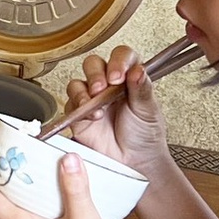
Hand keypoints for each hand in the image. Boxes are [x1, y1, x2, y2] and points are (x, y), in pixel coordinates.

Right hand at [62, 46, 172, 172]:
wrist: (134, 163)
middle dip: (96, 73)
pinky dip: (78, 107)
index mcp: (128, 78)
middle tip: (103, 86)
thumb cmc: (144, 135)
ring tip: (97, 106)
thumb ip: (142, 89)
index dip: (118, 61)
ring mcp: (91, 99)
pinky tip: (91, 116)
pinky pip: (69, 104)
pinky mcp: (77, 115)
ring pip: (78, 82)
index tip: (119, 75)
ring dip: (84, 91)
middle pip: (93, 64)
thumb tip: (138, 70)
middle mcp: (107, 85)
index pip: (121, 56)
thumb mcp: (148, 110)